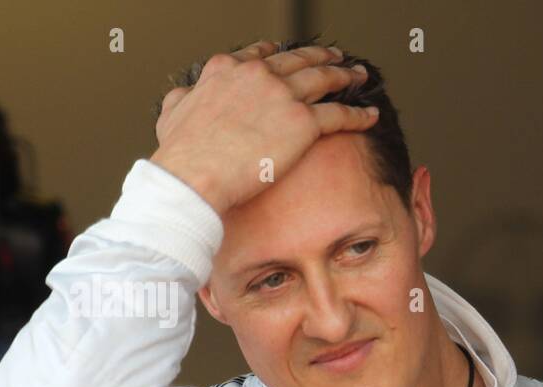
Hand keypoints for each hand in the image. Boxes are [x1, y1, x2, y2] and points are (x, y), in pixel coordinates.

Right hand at [150, 41, 378, 215]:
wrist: (193, 176)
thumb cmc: (181, 154)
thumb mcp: (172, 113)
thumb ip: (183, 98)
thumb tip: (184, 96)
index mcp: (227, 69)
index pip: (260, 55)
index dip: (279, 55)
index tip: (290, 56)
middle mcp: (258, 75)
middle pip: (299, 60)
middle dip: (321, 57)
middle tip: (336, 58)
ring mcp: (283, 95)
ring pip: (324, 78)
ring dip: (345, 76)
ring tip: (358, 76)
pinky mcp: (303, 122)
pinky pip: (340, 114)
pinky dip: (358, 114)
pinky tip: (370, 114)